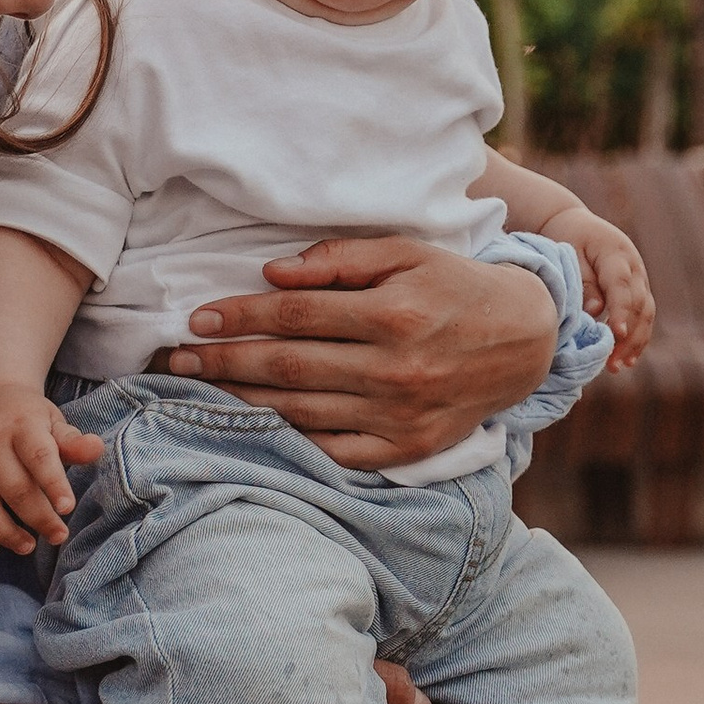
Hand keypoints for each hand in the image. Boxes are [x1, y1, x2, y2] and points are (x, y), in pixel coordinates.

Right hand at [0, 387, 102, 557]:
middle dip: (38, 518)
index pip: (38, 457)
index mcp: (20, 425)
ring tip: (27, 547)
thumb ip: (71, 440)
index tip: (68, 508)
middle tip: (59, 535)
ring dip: (5, 534)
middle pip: (13, 489)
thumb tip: (96, 449)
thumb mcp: (50, 419)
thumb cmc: (23, 418)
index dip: (53, 484)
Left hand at [163, 234, 557, 468]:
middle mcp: (393, 368)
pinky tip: (258, 425)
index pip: (294, 315)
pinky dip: (294, 438)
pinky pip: (336, 449)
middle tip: (177, 360)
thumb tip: (273, 273)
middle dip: (225, 362)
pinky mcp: (406, 448)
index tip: (197, 319)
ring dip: (244, 402)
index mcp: (392, 313)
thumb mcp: (406, 253)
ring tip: (202, 391)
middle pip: (288, 367)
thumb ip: (339, 259)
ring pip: (303, 411)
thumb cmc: (455, 287)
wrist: (525, 342)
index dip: (240, 316)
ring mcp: (399, 414)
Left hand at [553, 203, 656, 369]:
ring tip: (618, 366)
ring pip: (646, 313)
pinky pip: (644, 316)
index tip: (616, 334)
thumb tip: (595, 311)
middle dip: (628, 336)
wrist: (576, 224)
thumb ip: (583, 282)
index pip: (622, 286)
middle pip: (640, 304)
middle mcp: (635, 267)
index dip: (621, 311)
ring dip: (636, 342)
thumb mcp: (569, 254)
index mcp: (616, 253)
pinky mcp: (639, 290)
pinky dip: (638, 338)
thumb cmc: (568, 239)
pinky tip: (627, 359)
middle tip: (612, 362)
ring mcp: (640, 279)